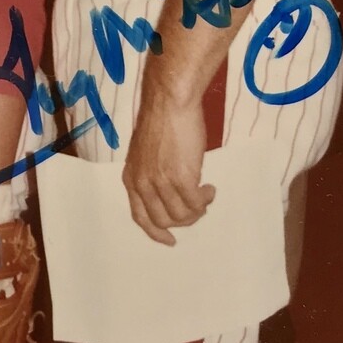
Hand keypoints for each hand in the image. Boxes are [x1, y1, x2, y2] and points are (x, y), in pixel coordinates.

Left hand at [121, 92, 215, 245]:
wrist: (170, 103)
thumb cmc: (162, 121)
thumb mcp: (147, 152)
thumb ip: (154, 173)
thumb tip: (172, 192)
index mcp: (132, 178)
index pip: (140, 216)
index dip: (155, 232)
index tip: (170, 240)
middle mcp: (143, 184)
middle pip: (163, 220)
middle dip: (184, 220)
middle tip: (198, 208)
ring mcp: (161, 183)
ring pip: (182, 215)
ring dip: (198, 210)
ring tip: (205, 195)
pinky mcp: (181, 178)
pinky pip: (196, 204)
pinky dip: (205, 200)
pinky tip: (210, 188)